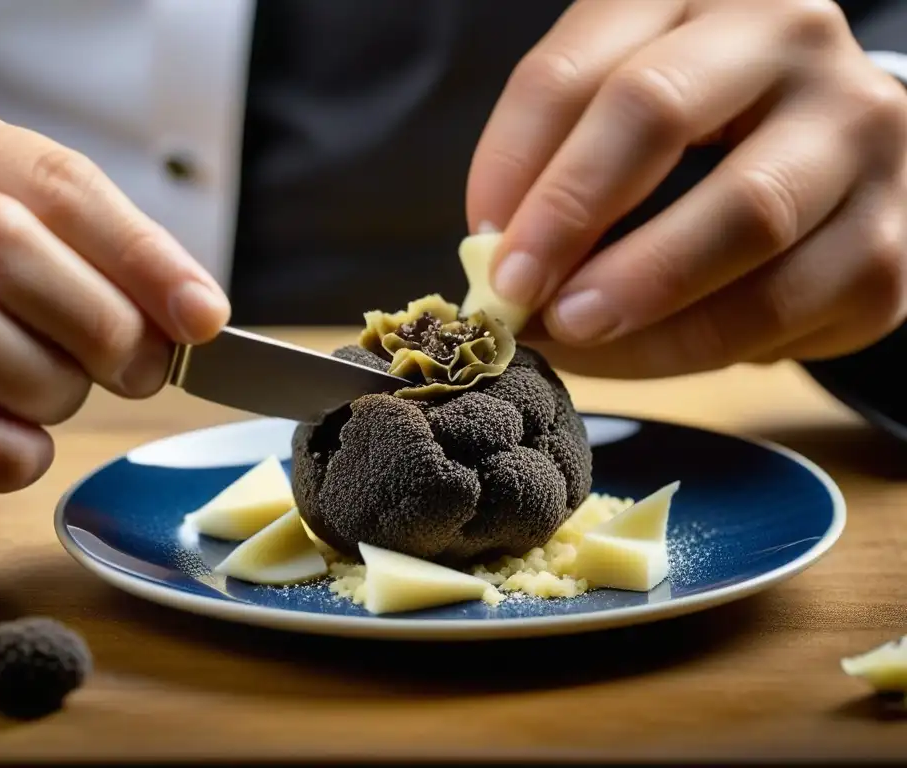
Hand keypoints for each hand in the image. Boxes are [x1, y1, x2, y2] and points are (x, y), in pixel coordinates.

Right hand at [0, 91, 229, 534]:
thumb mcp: (9, 213)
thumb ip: (94, 251)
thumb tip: (196, 315)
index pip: (56, 183)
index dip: (144, 258)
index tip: (205, 318)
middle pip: (3, 246)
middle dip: (99, 326)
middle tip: (139, 376)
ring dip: (38, 396)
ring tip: (47, 414)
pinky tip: (0, 467)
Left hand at [467, 0, 906, 377]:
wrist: (839, 177)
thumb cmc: (707, 144)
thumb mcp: (625, 117)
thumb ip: (560, 161)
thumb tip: (494, 252)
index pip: (579, 66)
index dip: (514, 160)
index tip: (480, 238)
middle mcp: (792, 40)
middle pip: (658, 111)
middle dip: (570, 214)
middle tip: (517, 293)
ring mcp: (858, 134)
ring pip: (740, 219)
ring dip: (635, 294)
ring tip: (575, 334)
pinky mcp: (884, 242)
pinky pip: (779, 307)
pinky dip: (691, 346)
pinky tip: (641, 351)